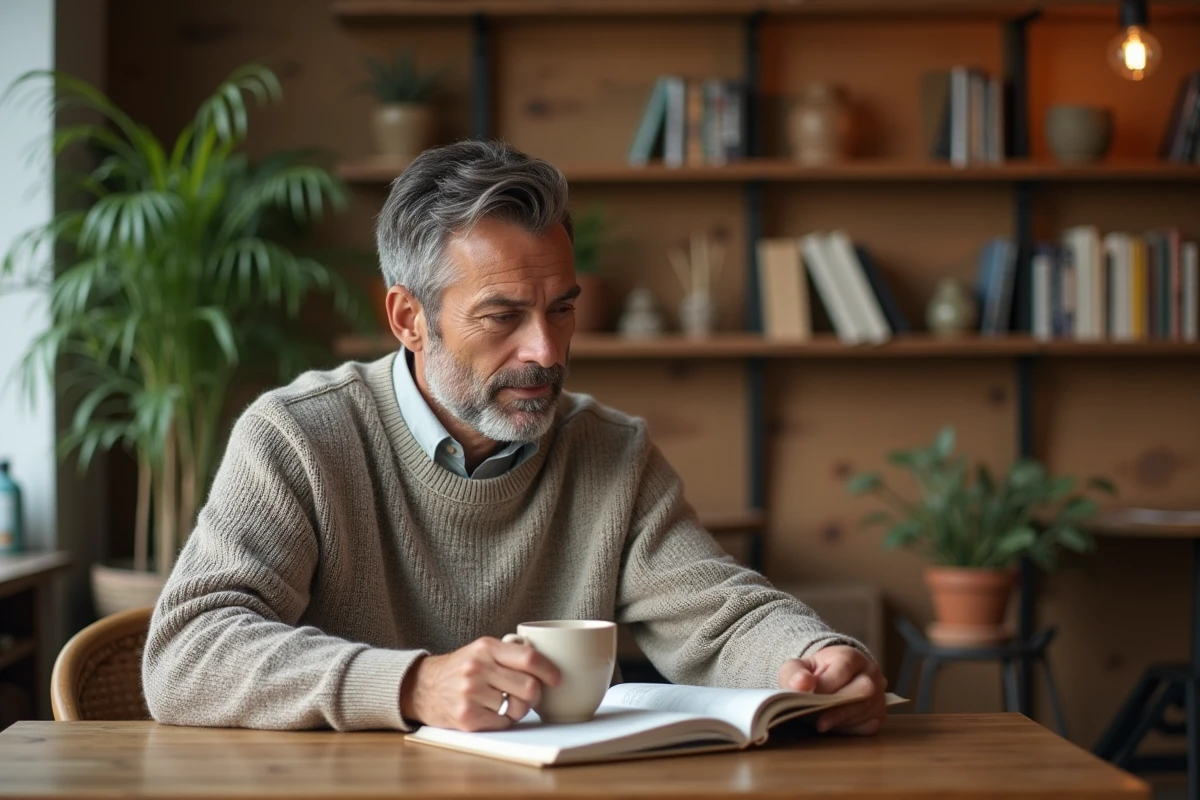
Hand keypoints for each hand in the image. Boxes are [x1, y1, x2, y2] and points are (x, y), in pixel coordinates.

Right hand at [400, 637, 561, 730]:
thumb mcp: (481, 649)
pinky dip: (503, 720)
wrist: (423, 687)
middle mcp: (478, 668)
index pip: (529, 658)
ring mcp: (471, 693)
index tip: (557, 678)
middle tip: (528, 695)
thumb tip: (546, 662)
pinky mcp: (467, 717)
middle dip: (535, 695)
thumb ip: (509, 652)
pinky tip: (490, 711)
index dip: (549, 670)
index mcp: (486, 647)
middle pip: (529, 686)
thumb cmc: (460, 668)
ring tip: (503, 702)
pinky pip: (503, 723)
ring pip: (518, 707)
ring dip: (517, 708)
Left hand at [778, 645, 887, 735]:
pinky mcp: (880, 714)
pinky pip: (869, 726)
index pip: (844, 670)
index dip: (825, 686)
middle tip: (817, 720)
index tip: (808, 698)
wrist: (826, 681)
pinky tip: (836, 725)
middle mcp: (870, 673)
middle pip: (863, 691)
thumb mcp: (797, 668)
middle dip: (837, 709)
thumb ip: (795, 673)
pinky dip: (850, 729)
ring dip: (841, 720)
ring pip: (866, 711)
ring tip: (821, 721)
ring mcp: (879, 694)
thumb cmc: (812, 674)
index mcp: (851, 656)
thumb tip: (801, 684)